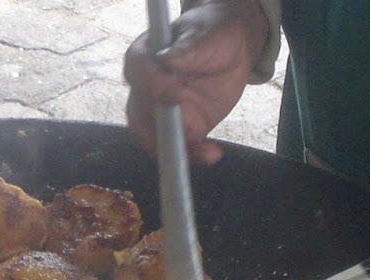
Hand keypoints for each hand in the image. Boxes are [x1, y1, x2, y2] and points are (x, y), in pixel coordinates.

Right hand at [124, 0, 268, 165]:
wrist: (232, 51)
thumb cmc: (214, 34)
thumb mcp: (206, 35)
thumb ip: (189, 49)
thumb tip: (168, 61)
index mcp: (145, 56)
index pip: (137, 73)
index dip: (152, 87)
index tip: (176, 94)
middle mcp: (145, 87)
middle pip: (139, 114)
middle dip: (160, 130)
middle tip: (189, 134)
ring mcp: (159, 111)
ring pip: (154, 138)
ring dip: (177, 149)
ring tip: (206, 152)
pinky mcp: (178, 128)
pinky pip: (178, 147)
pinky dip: (192, 155)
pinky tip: (210, 154)